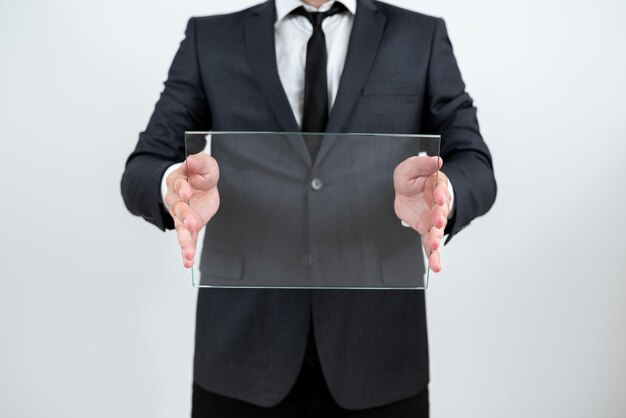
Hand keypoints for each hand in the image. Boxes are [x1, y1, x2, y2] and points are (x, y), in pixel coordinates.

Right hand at [165, 153, 219, 267]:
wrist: (201, 185)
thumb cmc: (200, 174)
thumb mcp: (204, 164)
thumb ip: (198, 162)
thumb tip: (191, 160)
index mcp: (178, 181)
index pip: (178, 184)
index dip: (182, 187)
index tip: (187, 190)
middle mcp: (176, 200)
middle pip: (178, 209)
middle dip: (185, 216)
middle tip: (191, 223)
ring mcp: (181, 216)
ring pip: (180, 228)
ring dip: (184, 241)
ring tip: (188, 253)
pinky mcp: (190, 226)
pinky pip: (188, 239)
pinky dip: (187, 251)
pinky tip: (187, 261)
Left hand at [393, 156, 450, 271]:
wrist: (406, 192)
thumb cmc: (412, 179)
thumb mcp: (411, 167)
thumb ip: (422, 165)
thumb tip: (437, 161)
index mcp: (437, 186)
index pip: (441, 188)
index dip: (441, 192)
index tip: (440, 196)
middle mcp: (438, 204)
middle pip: (441, 211)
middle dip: (440, 216)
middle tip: (438, 221)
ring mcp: (433, 219)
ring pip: (437, 230)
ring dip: (436, 238)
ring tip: (434, 247)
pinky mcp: (427, 230)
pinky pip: (429, 245)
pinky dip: (433, 256)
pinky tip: (437, 267)